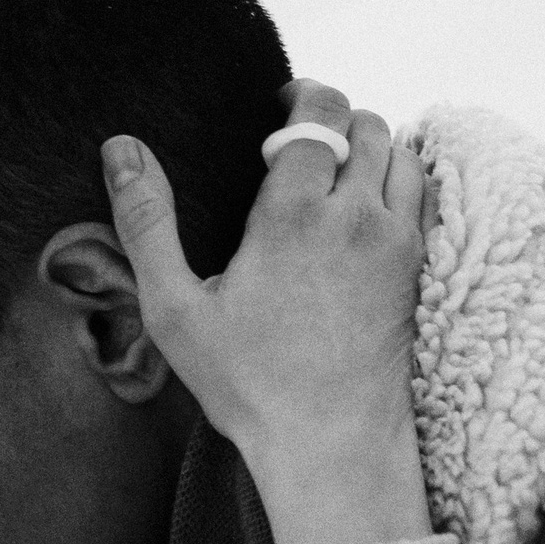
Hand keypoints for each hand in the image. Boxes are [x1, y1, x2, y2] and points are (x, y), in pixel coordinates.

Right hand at [102, 81, 431, 543]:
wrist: (331, 445)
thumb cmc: (248, 385)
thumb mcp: (175, 310)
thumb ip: (146, 223)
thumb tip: (121, 149)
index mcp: (292, 211)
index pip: (317, 111)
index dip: (299, 98)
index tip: (275, 114)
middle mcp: (354, 213)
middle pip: (364, 123)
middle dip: (333, 121)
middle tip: (299, 146)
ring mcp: (394, 241)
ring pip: (400, 154)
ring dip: (370, 149)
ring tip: (334, 176)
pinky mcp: (416, 271)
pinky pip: (423, 196)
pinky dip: (400, 183)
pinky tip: (368, 210)